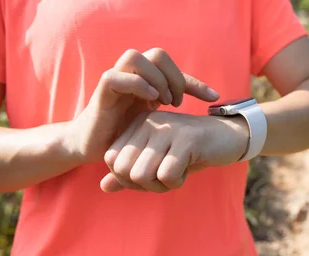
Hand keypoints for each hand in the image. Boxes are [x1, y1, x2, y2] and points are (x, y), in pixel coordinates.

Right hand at [64, 48, 219, 163]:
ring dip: (155, 77)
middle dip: (173, 76)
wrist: (95, 148)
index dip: (196, 83)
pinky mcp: (102, 93)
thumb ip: (176, 117)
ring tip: (164, 101)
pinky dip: (136, 84)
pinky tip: (150, 101)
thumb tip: (208, 115)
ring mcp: (116, 81)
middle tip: (177, 101)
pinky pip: (115, 76)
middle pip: (157, 54)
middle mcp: (132, 76)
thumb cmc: (127, 137)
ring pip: (134, 57)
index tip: (213, 98)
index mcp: (147, 82)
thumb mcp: (158, 126)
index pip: (175, 70)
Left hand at [99, 111, 248, 192]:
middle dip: (144, 185)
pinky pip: (166, 176)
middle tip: (165, 177)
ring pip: (141, 175)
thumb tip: (104, 187)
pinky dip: (177, 182)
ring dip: (161, 185)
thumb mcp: (158, 163)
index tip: (152, 174)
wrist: (230, 137)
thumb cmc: (191, 152)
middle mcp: (147, 122)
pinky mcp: (185, 139)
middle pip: (124, 171)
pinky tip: (188, 169)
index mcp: (137, 124)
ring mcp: (166, 129)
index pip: (112, 161)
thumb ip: (130, 175)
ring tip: (177, 173)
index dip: (129, 179)